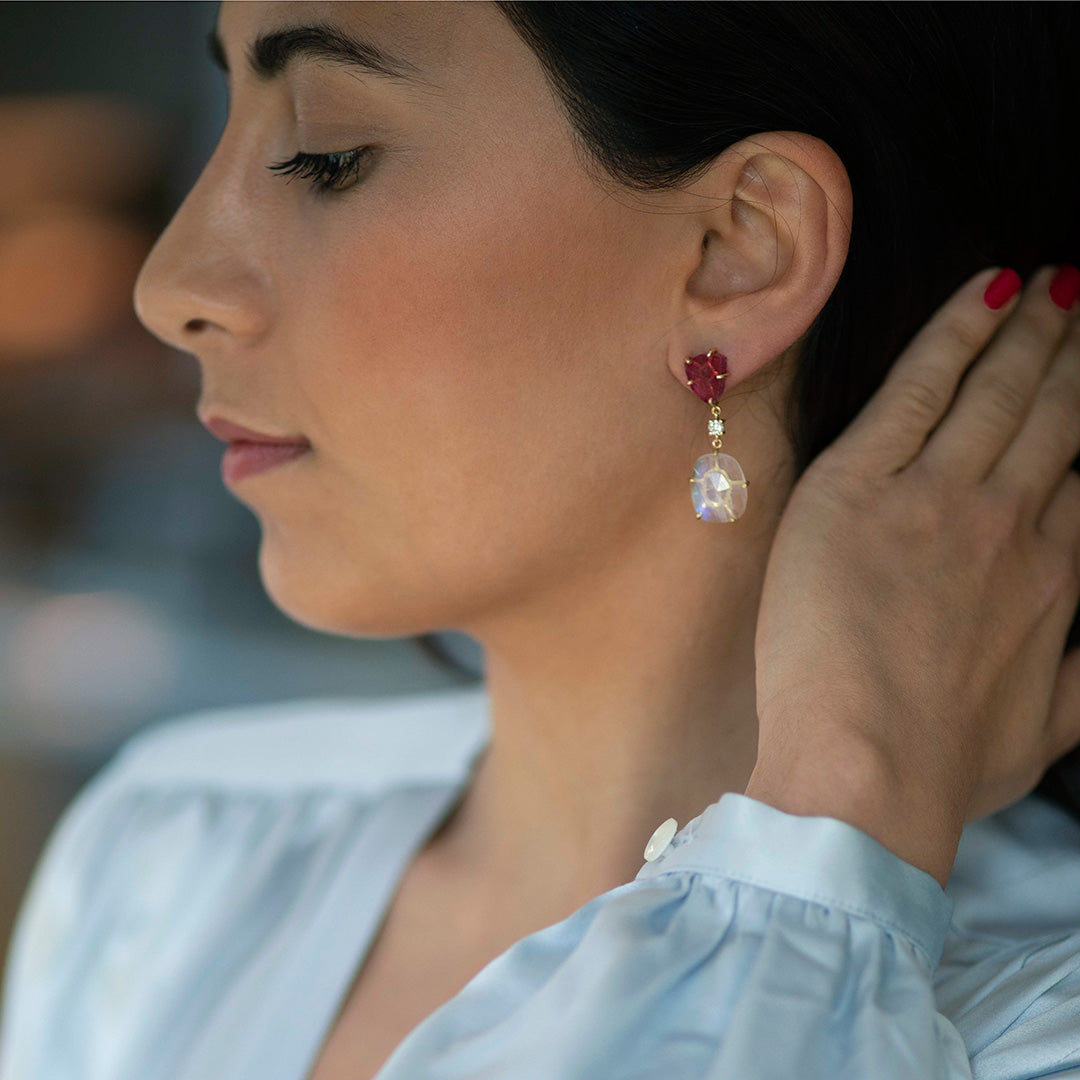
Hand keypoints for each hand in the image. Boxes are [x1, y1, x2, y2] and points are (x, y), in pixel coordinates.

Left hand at [747, 264, 1079, 885]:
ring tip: (1053, 283)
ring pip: (996, 391)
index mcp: (1054, 578)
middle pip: (1055, 416)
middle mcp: (1009, 521)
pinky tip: (985, 287)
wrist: (865, 770)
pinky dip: (955, 333)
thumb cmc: (944, 766)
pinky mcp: (859, 485)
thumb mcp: (1046, 734)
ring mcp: (936, 495)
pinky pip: (916, 388)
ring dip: (1028, 330)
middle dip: (1073, 354)